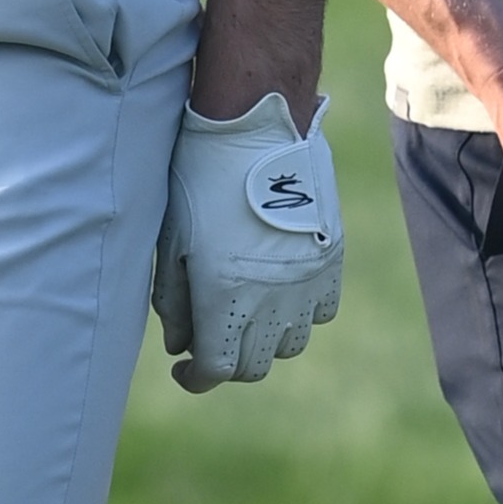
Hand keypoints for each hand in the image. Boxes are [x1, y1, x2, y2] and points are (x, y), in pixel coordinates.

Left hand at [153, 94, 343, 389]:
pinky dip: (300, 314)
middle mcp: (271, 297)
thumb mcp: (173, 238)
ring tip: (245, 316)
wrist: (258, 125)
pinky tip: (280, 293)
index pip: (217, 368)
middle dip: (229, 363)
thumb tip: (180, 345)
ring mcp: (306, 280)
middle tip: (211, 342)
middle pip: (255, 365)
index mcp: (225, 294)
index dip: (197, 378)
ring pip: (290, 344)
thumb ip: (173, 300)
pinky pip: (322, 312)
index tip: (184, 370)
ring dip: (264, 341)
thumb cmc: (201, 175)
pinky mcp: (329, 258)